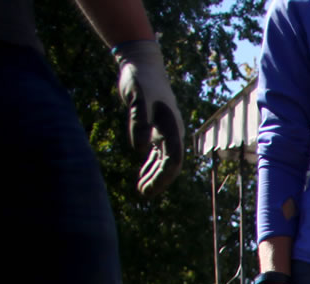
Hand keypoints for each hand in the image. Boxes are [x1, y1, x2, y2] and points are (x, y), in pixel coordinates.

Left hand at [112, 39, 183, 195]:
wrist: (141, 63)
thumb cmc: (140, 79)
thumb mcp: (137, 97)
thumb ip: (138, 122)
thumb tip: (139, 149)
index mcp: (172, 127)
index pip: (173, 159)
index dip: (163, 177)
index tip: (150, 189)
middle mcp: (171, 131)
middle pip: (169, 163)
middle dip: (158, 181)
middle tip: (143, 194)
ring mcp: (164, 130)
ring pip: (162, 160)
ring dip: (153, 175)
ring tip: (141, 190)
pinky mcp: (154, 127)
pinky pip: (155, 152)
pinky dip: (149, 164)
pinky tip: (142, 175)